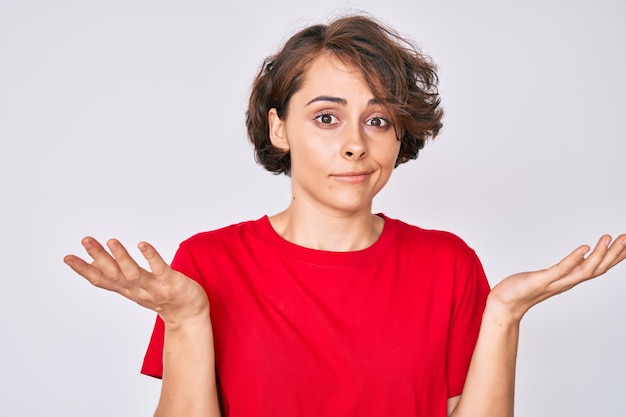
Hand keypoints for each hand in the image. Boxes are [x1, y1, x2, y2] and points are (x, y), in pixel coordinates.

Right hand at [64, 237, 207, 326]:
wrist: (189, 316)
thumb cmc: (162, 297)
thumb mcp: (134, 289)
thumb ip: (115, 277)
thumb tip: (94, 263)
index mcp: (127, 290)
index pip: (101, 280)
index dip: (84, 270)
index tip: (67, 257)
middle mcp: (137, 290)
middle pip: (114, 274)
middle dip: (99, 257)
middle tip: (86, 240)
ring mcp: (155, 287)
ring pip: (133, 274)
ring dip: (122, 258)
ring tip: (111, 241)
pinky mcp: (172, 283)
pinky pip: (160, 269)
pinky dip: (150, 257)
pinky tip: (142, 244)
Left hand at [488, 234, 625, 321]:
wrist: (503, 305)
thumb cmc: (523, 289)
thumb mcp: (550, 275)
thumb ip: (568, 268)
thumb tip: (584, 255)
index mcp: (569, 280)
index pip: (598, 268)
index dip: (614, 257)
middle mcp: (566, 282)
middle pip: (597, 269)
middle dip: (614, 254)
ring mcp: (555, 283)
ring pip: (584, 270)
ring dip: (599, 254)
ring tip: (608, 238)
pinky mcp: (541, 281)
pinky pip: (560, 270)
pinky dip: (574, 259)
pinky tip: (584, 248)